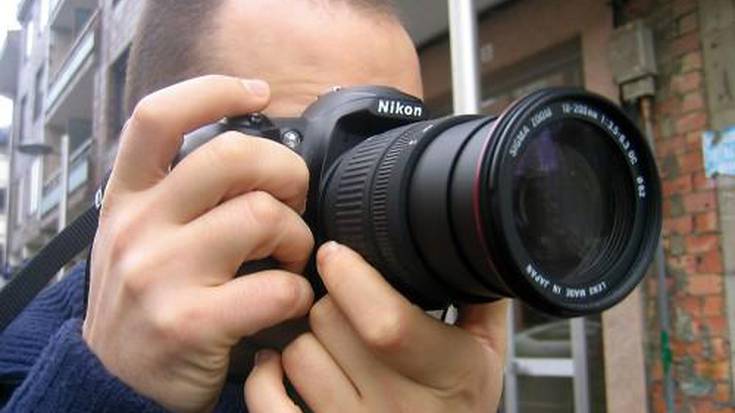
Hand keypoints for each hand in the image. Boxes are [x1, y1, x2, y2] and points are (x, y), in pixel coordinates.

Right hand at [83, 75, 314, 412]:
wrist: (114, 382)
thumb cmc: (146, 302)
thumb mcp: (142, 236)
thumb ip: (183, 196)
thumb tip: (259, 160)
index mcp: (129, 198)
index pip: (158, 117)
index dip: (213, 91)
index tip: (256, 93)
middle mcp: (139, 227)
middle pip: (231, 156)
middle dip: (285, 171)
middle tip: (294, 198)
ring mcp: (161, 274)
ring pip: (261, 217)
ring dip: (298, 236)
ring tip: (293, 257)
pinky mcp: (191, 323)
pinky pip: (277, 287)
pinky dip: (301, 292)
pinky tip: (290, 301)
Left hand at [244, 242, 507, 411]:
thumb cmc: (456, 406)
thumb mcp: (486, 355)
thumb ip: (480, 299)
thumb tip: (471, 243)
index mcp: (448, 375)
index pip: (386, 324)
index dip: (351, 279)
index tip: (337, 254)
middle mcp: (398, 407)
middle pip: (329, 322)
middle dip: (330, 300)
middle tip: (346, 306)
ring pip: (297, 353)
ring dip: (306, 337)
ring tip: (331, 343)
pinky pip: (267, 398)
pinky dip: (265, 375)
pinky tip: (281, 366)